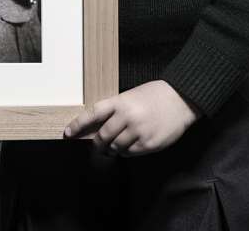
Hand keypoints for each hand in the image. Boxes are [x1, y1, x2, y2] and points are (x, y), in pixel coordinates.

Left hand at [63, 80, 197, 156]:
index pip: (93, 114)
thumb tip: (100, 128)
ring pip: (115, 148)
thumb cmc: (155, 96)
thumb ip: (116, 110)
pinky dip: (127, 152)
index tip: (68, 133)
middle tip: (99, 145)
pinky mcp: (148, 144)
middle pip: (102, 136)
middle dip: (98, 143)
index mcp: (121, 102)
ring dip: (113, 149)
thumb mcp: (131, 96)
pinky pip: (130, 153)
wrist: (181, 99)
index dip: (78, 124)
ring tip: (117, 145)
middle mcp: (127, 116)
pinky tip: (131, 145)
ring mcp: (138, 131)